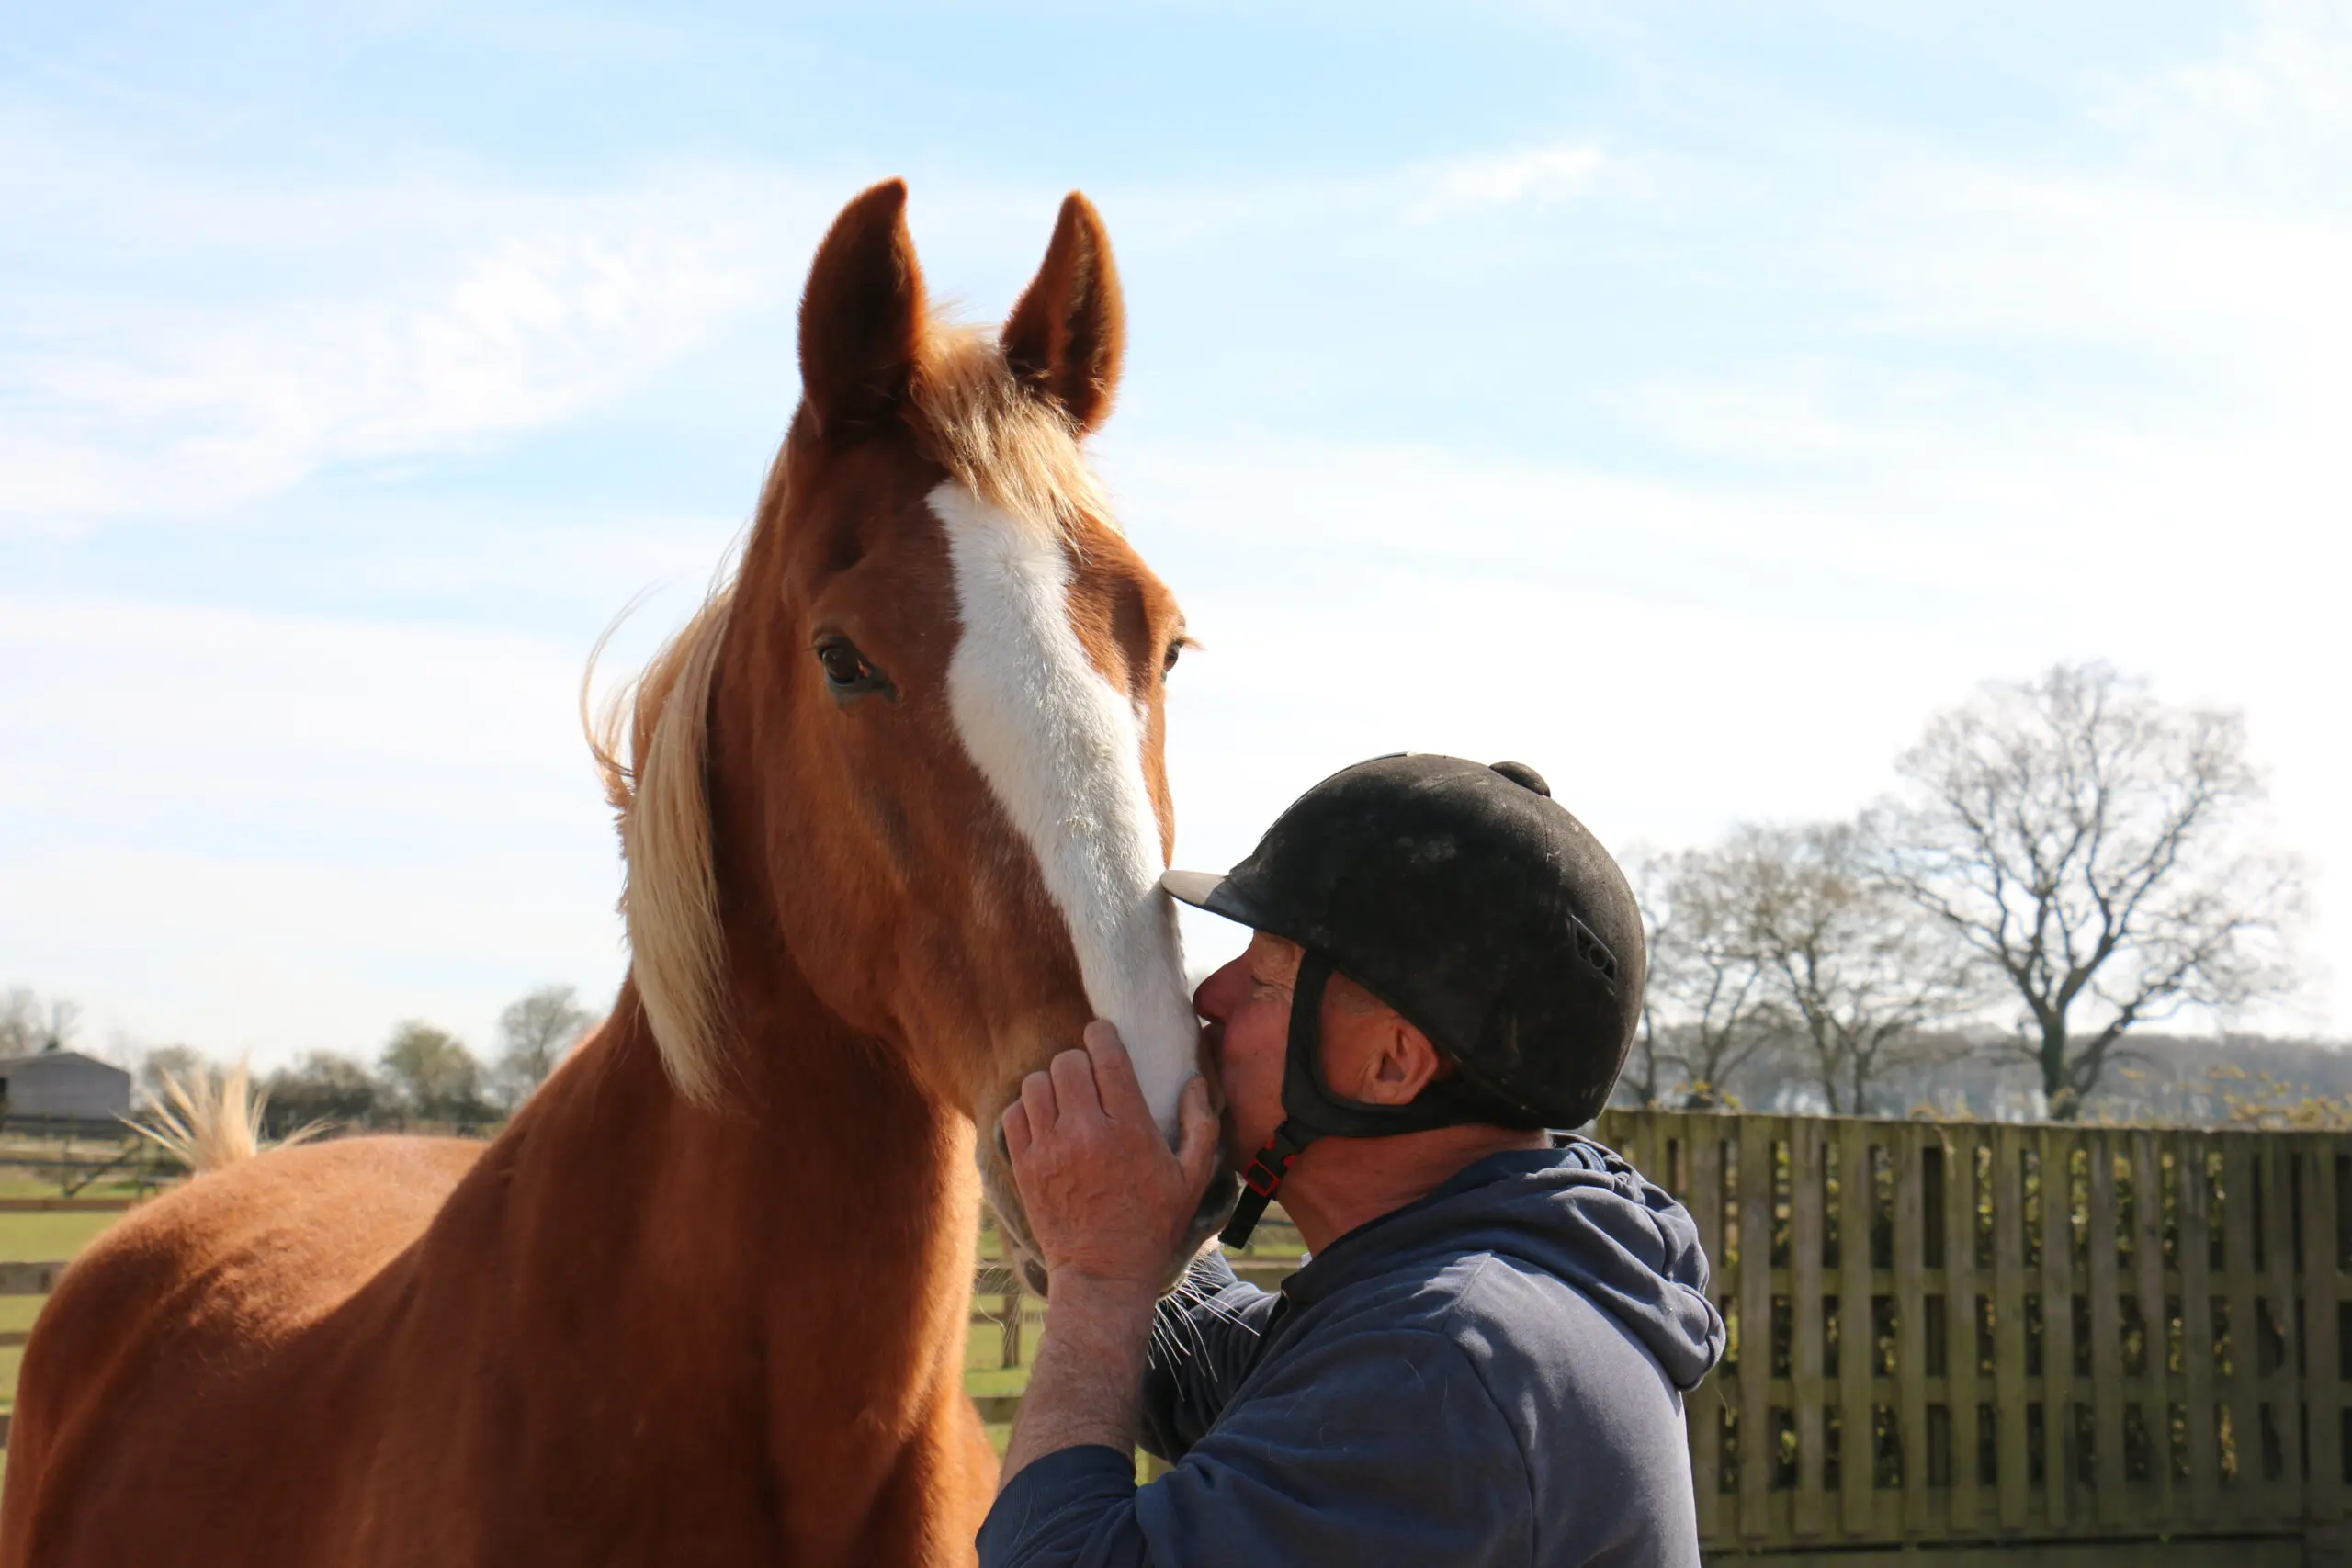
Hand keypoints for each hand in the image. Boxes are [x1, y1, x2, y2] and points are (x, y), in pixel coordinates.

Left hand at [1000, 1020, 1219, 1294]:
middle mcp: (1086, 1133)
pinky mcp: (1025, 1167)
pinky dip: (1027, 1110)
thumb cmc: (1153, 1225)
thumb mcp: (1192, 1178)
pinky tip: (1044, 1122)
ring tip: (1064, 1100)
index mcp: (1129, 1129)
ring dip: (1051, 1084)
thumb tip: (1196, 1082)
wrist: (1104, 1274)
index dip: (1103, 1033)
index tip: (1104, 1035)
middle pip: (1067, 1061)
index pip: (1107, 1055)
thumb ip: (1201, 1125)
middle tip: (1088, 1078)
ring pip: (1036, 1082)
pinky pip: (1014, 1113)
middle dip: (1078, 1061)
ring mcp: (1050, 1149)